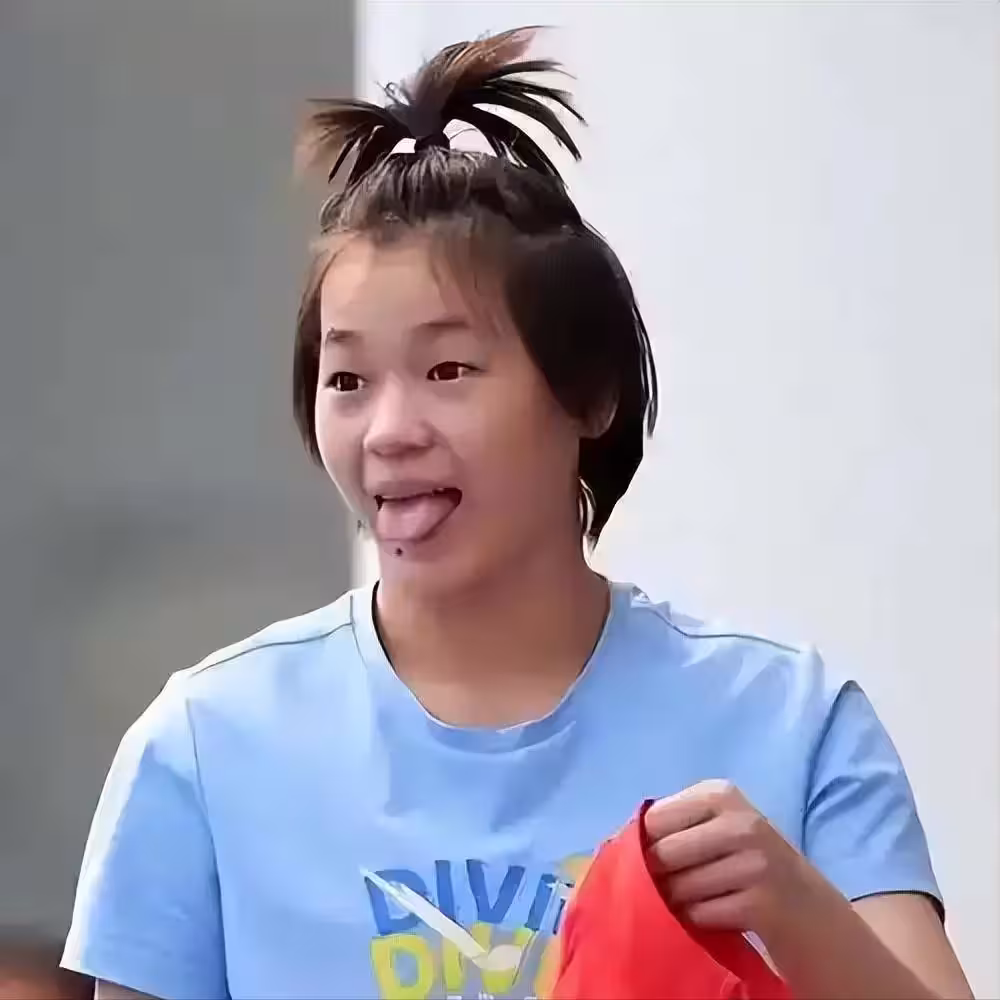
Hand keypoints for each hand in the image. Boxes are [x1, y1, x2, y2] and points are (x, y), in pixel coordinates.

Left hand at [645, 780, 821, 941]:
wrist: (808, 909)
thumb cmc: (747, 861)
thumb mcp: (716, 826)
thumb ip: (672, 824)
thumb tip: (613, 841)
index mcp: (721, 793)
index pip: (654, 818)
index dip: (641, 844)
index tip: (646, 859)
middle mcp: (740, 822)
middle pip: (663, 854)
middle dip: (658, 877)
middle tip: (671, 884)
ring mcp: (754, 863)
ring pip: (680, 888)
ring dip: (678, 901)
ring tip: (697, 898)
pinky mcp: (762, 904)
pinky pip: (700, 915)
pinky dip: (698, 920)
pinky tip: (715, 915)